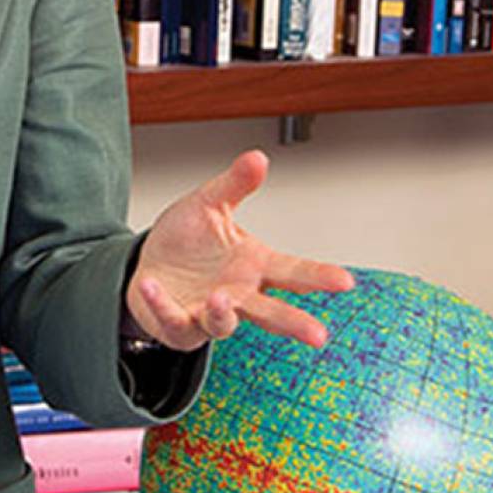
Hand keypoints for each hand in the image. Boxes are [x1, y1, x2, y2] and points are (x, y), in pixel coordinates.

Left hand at [126, 149, 353, 351]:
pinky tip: (152, 286)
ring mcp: (208, 314)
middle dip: (293, 323)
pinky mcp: (179, 326)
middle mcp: (236, 294)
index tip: (345, 281)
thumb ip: (234, 185)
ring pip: (224, 323)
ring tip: (220, 299)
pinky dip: (161, 304)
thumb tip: (258, 157)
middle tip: (317, 335)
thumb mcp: (208, 204)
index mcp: (252, 265)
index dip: (318, 276)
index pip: (292, 271)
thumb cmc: (185, 242)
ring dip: (223, 313)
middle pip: (270, 312)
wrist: (147, 264)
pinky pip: (172, 318)